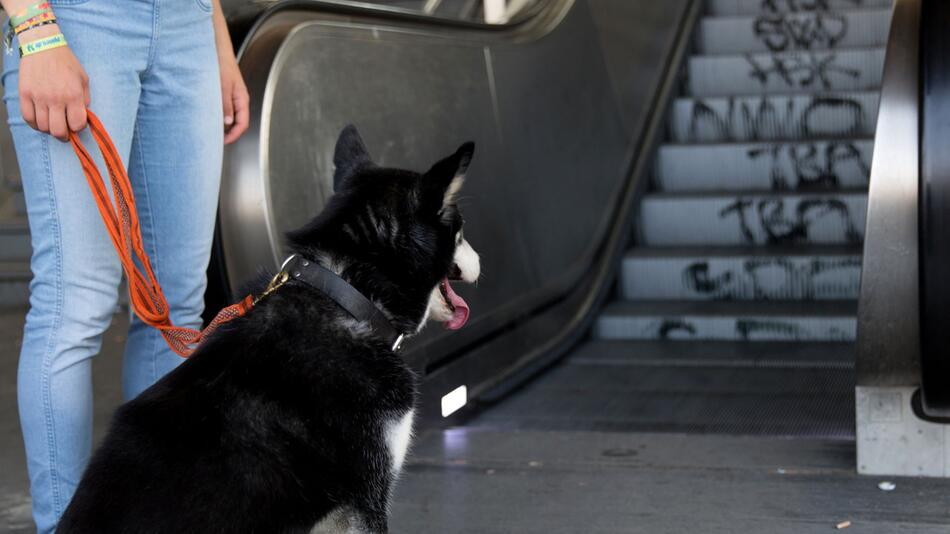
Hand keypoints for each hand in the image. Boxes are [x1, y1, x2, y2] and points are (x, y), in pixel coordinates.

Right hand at [18, 24, 88, 140]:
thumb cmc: (66, 62)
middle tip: (65, 131)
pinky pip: (28, 118)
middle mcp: (56, 98)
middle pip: (59, 131)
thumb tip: (83, 116)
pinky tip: (40, 120)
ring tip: (53, 123)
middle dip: (64, 135)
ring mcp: (38, 97)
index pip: (77, 124)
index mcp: (73, 95)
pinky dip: (34, 124)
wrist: (42, 45)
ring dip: (49, 129)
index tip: (76, 124)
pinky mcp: (24, 94)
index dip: (78, 128)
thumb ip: (85, 99)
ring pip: (43, 127)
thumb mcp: (83, 79)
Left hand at [219, 54, 247, 143]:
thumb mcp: (223, 85)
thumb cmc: (223, 64)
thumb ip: (225, 104)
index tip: (223, 141)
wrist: (218, 50)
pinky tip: (210, 116)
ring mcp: (232, 97)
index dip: (234, 135)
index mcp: (242, 100)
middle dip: (229, 133)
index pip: (242, 124)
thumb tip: (227, 122)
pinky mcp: (225, 94)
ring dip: (223, 125)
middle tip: (216, 139)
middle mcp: (238, 100)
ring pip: (231, 117)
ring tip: (212, 129)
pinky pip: (224, 109)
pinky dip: (219, 116)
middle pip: (238, 123)